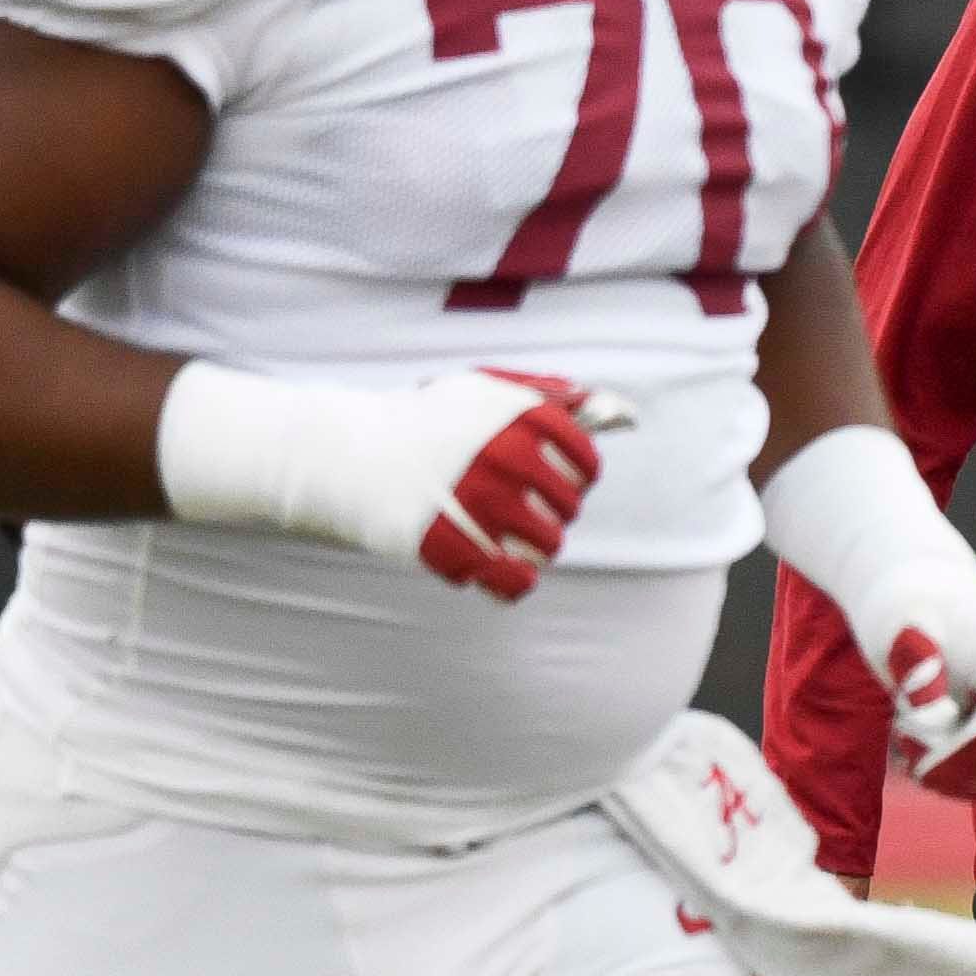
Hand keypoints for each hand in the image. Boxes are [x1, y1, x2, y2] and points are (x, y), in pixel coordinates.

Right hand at [413, 373, 626, 601]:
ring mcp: (476, 502)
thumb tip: (625, 414)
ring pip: (547, 547)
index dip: (571, 478)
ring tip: (503, 535)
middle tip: (512, 507)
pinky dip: (512, 581)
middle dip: (549, 513)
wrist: (350, 455)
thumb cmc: (429, 423)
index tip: (542, 478)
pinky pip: (513, 581)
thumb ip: (555, 399)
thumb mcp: (487, 394)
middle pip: (568, 509)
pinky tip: (494, 568)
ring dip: (533, 548)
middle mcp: (504, 455)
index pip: (585, 465)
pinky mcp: (448, 544)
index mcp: (519, 416)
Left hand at [875, 577, 975, 801]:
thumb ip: (915, 667)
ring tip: (910, 744)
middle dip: (960, 767)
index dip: (969, 752)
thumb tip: (938, 716)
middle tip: (905, 751)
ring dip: (959, 776)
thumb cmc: (906, 602)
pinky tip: (924, 753)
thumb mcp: (897, 626)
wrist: (918, 587)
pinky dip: (962, 775)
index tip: (919, 761)